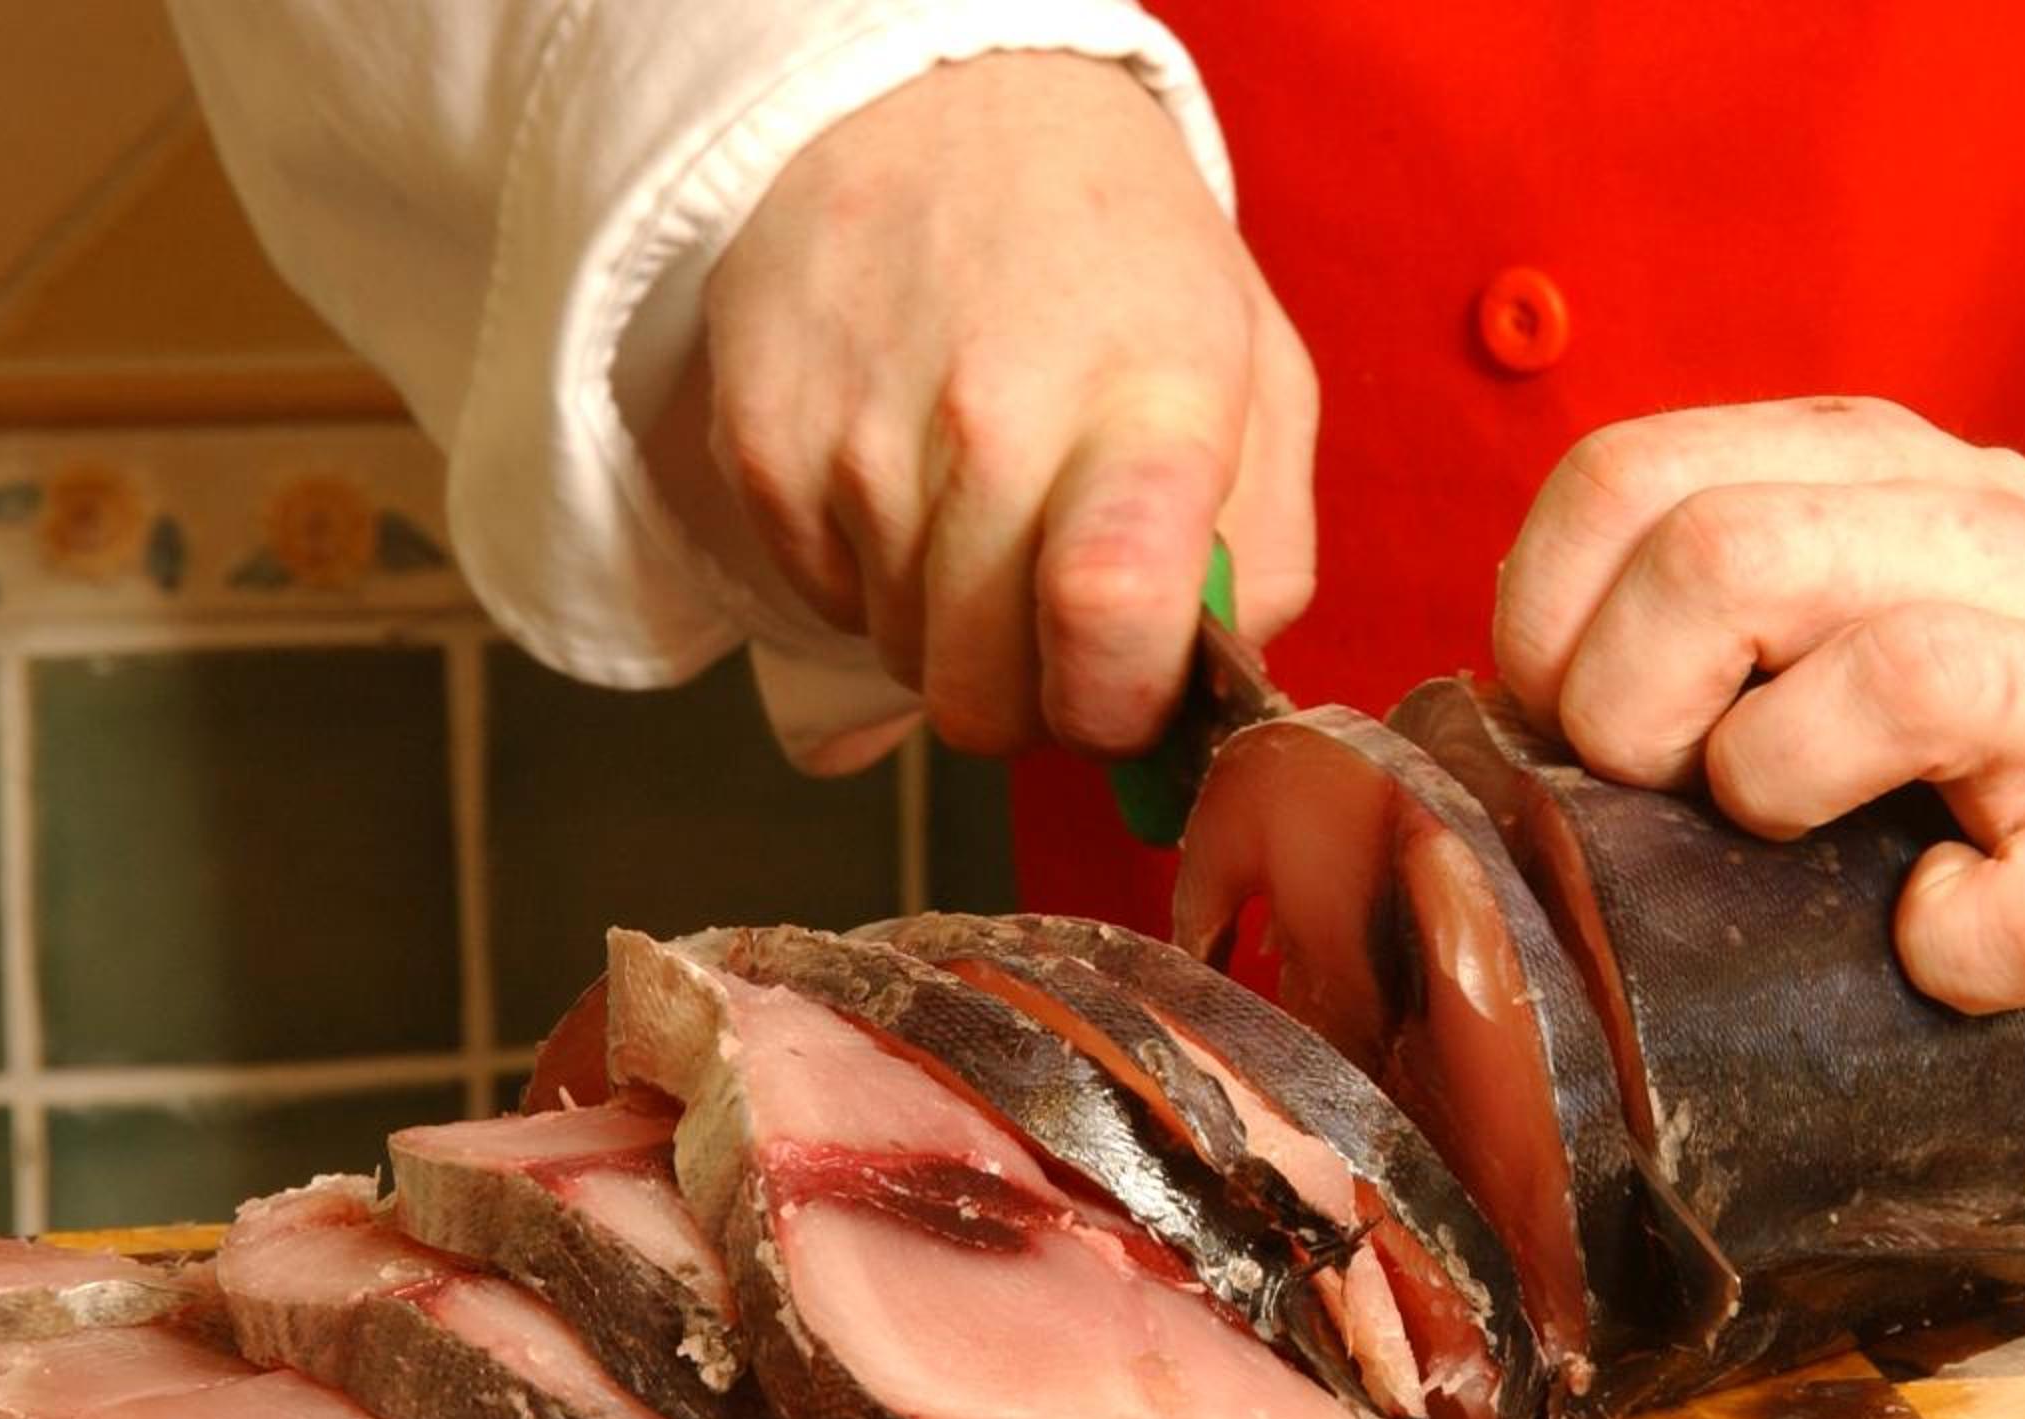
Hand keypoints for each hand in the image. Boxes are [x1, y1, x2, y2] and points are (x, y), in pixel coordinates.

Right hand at [692, 51, 1315, 755]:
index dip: (1119, 708)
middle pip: (986, 699)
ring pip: (907, 663)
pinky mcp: (760, 449)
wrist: (939, 103)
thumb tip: (1213, 692)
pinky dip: (874, 575)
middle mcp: (990, 427)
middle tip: (1061, 613)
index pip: (1108, 620)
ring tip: (988, 508)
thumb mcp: (1257, 374)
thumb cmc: (1119, 258)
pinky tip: (912, 471)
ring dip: (955, 629)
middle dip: (1035, 694)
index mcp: (1146, 407)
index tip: (1130, 686)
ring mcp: (857, 445)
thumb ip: (1264, 553)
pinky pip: (828, 603)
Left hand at [1493, 397, 2024, 1011]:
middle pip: (1722, 557)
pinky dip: (1953, 946)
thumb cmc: (2019, 651)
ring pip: (1888, 677)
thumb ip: (1706, 568)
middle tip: (1663, 784)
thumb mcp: (1865, 542)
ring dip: (1774, 783)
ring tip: (1788, 832)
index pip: (1625, 476)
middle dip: (1629, 706)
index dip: (1545, 616)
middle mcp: (1971, 543)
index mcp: (1865, 468)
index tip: (1569, 713)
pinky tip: (1931, 936)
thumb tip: (1514, 699)